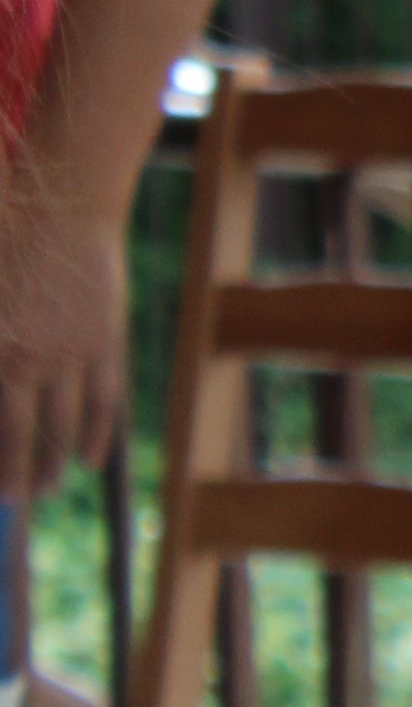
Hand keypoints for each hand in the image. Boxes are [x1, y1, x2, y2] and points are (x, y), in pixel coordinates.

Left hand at [0, 199, 121, 504]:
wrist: (68, 206)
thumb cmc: (7, 242)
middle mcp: (30, 360)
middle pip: (21, 436)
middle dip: (16, 475)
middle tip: (13, 499)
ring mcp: (73, 355)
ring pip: (65, 426)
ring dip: (54, 463)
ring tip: (47, 486)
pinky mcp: (106, 344)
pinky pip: (103, 402)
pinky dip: (95, 435)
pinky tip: (88, 459)